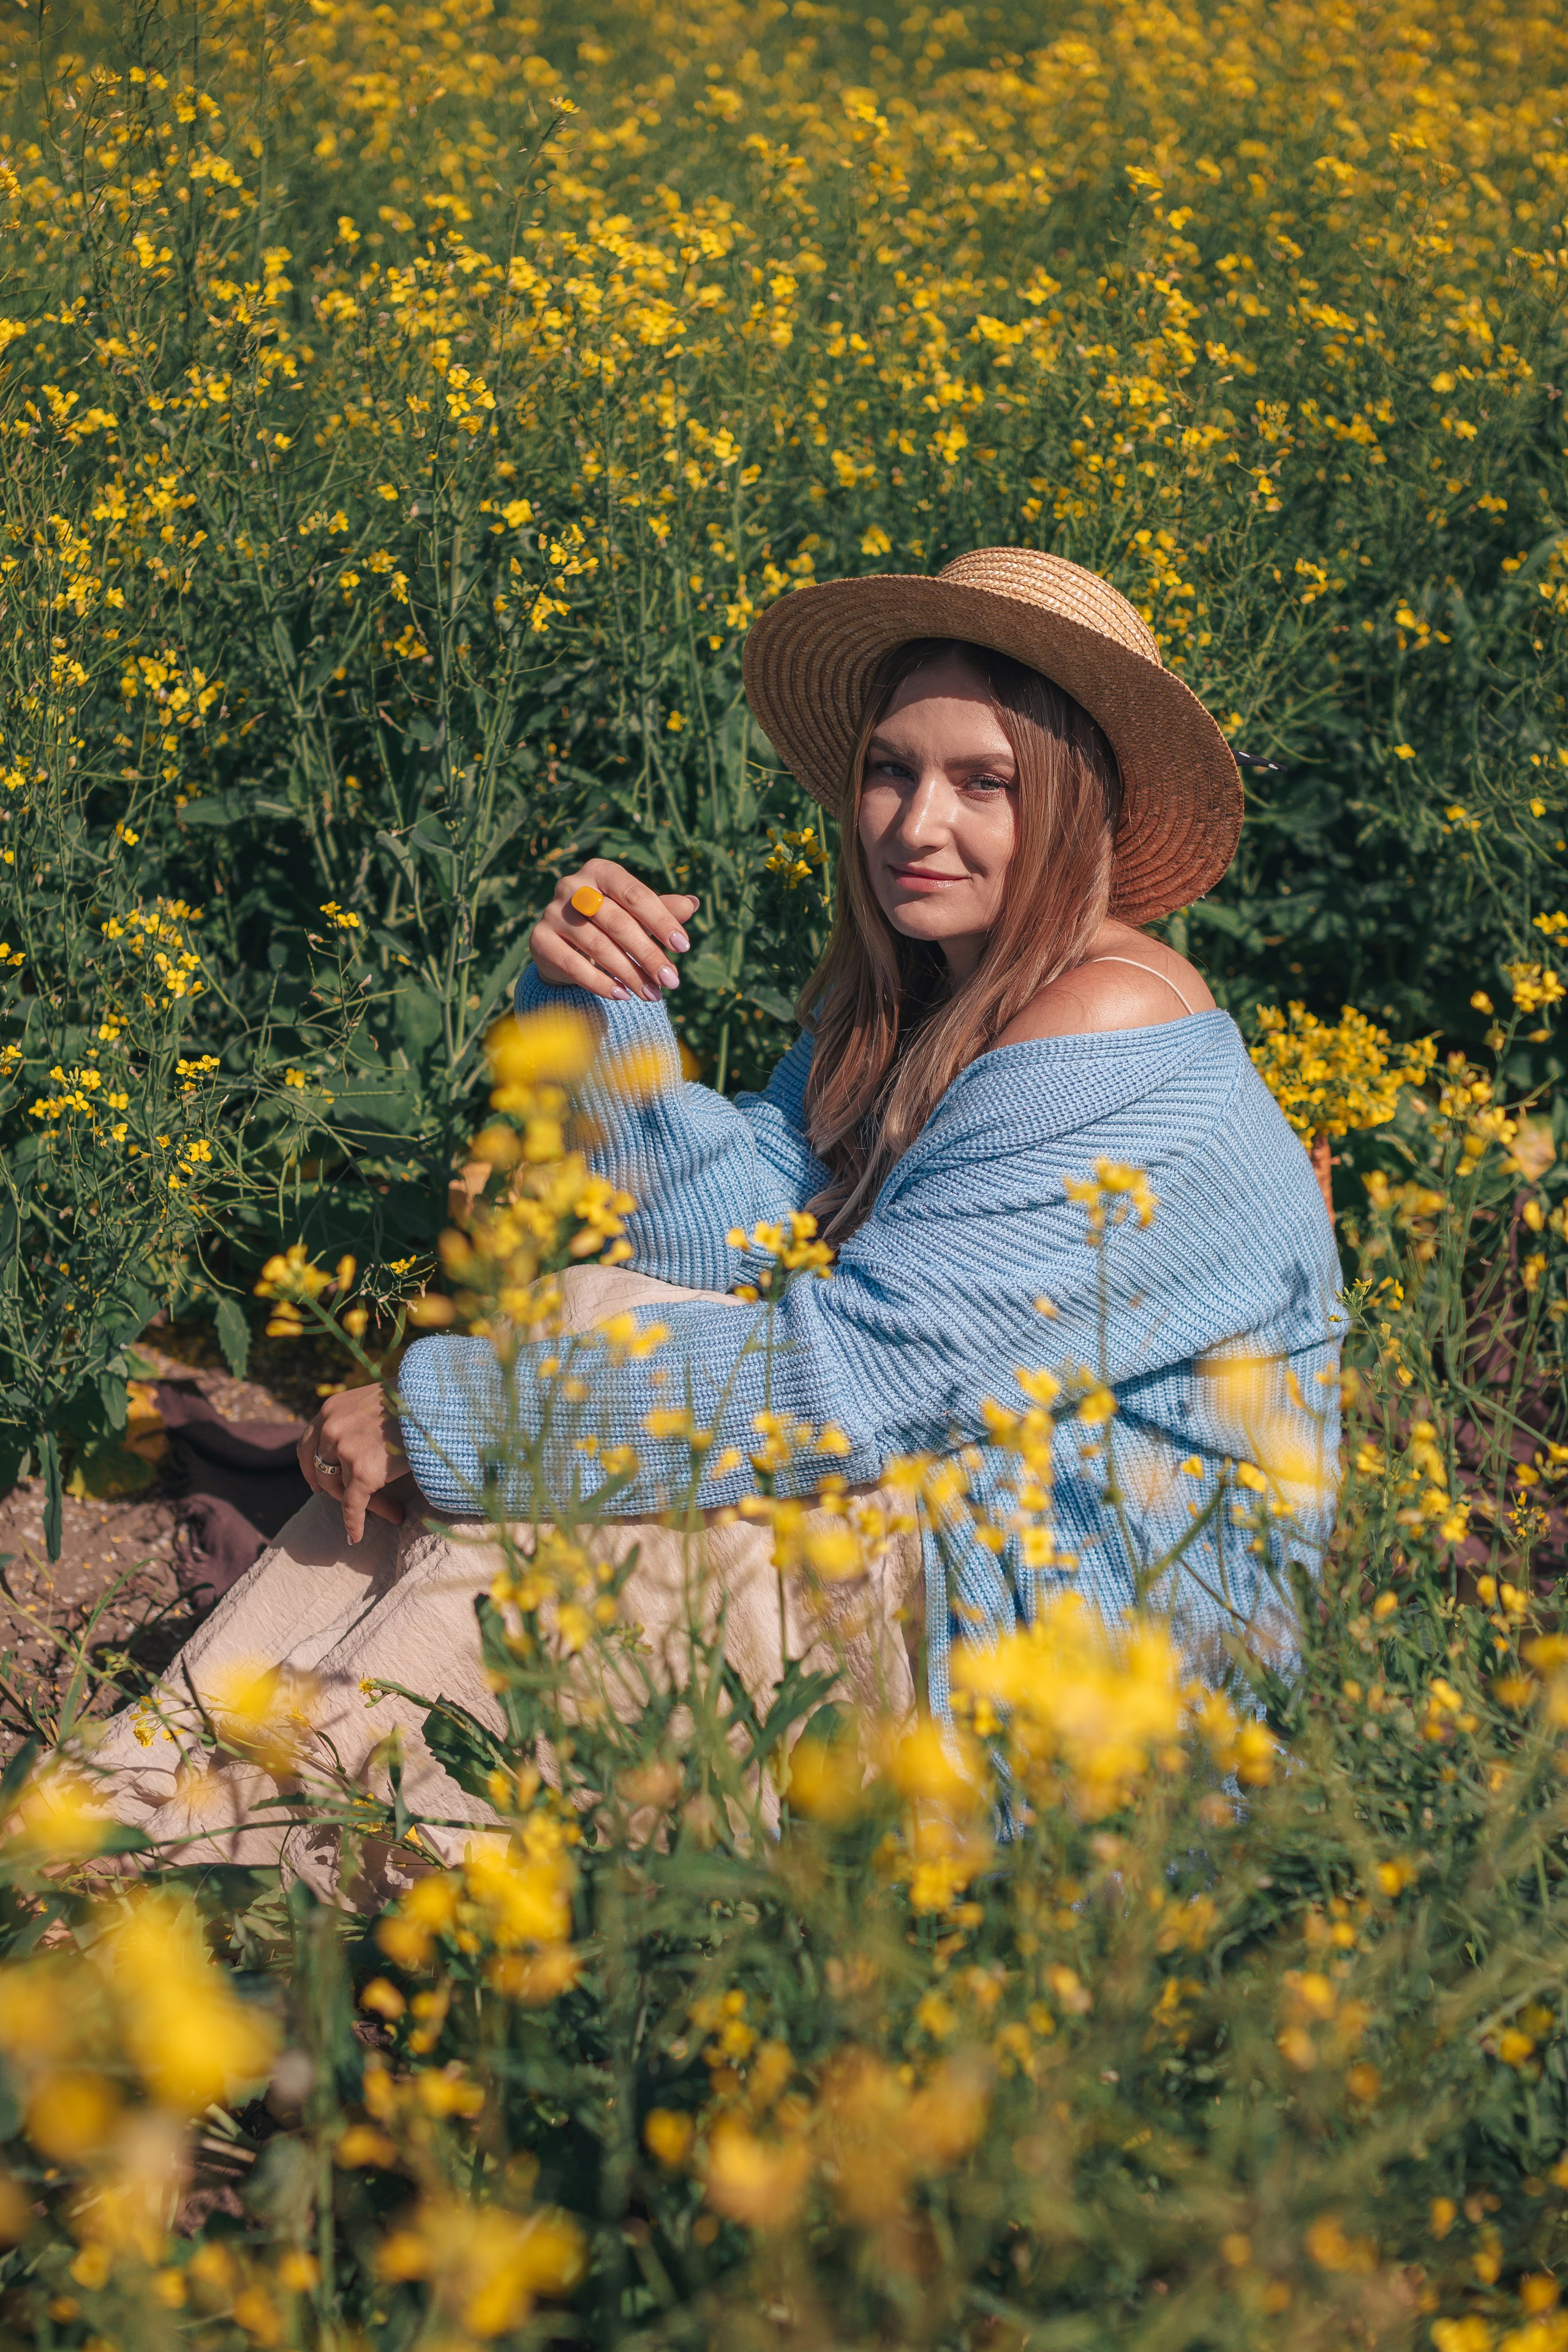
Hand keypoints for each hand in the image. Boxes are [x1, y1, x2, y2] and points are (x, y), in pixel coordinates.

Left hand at [298, 1383, 411, 1546]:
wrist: (436, 1405)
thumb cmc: (415, 1403)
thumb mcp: (374, 1402)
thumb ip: (357, 1421)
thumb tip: (359, 1448)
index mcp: (332, 1409)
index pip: (308, 1444)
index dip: (310, 1468)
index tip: (316, 1484)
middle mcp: (331, 1428)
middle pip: (323, 1471)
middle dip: (337, 1490)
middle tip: (347, 1501)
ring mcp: (345, 1450)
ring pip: (344, 1490)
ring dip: (363, 1505)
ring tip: (393, 1513)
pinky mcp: (363, 1472)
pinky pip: (353, 1506)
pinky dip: (354, 1524)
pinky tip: (356, 1537)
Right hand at [531, 858, 698, 1003]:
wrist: (564, 945)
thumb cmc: (609, 923)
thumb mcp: (636, 914)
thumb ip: (662, 909)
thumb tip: (693, 904)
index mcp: (601, 871)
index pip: (635, 895)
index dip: (661, 920)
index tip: (683, 946)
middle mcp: (572, 885)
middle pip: (618, 923)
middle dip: (649, 955)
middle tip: (671, 981)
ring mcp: (552, 911)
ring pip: (598, 946)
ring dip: (630, 974)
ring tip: (653, 995)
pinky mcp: (540, 939)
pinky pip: (574, 965)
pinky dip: (601, 983)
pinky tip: (623, 996)